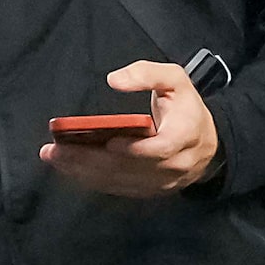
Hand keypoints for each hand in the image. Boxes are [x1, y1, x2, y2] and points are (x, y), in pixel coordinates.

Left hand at [41, 60, 221, 197]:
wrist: (210, 144)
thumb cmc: (186, 107)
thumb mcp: (175, 80)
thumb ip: (147, 74)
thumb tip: (115, 80)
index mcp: (185, 135)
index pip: (160, 149)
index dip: (134, 149)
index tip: (108, 142)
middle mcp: (176, 164)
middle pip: (130, 167)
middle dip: (90, 159)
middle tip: (56, 151)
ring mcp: (163, 181)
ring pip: (121, 181)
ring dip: (84, 172)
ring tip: (54, 158)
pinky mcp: (151, 190)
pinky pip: (119, 188)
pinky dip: (92, 180)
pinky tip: (69, 169)